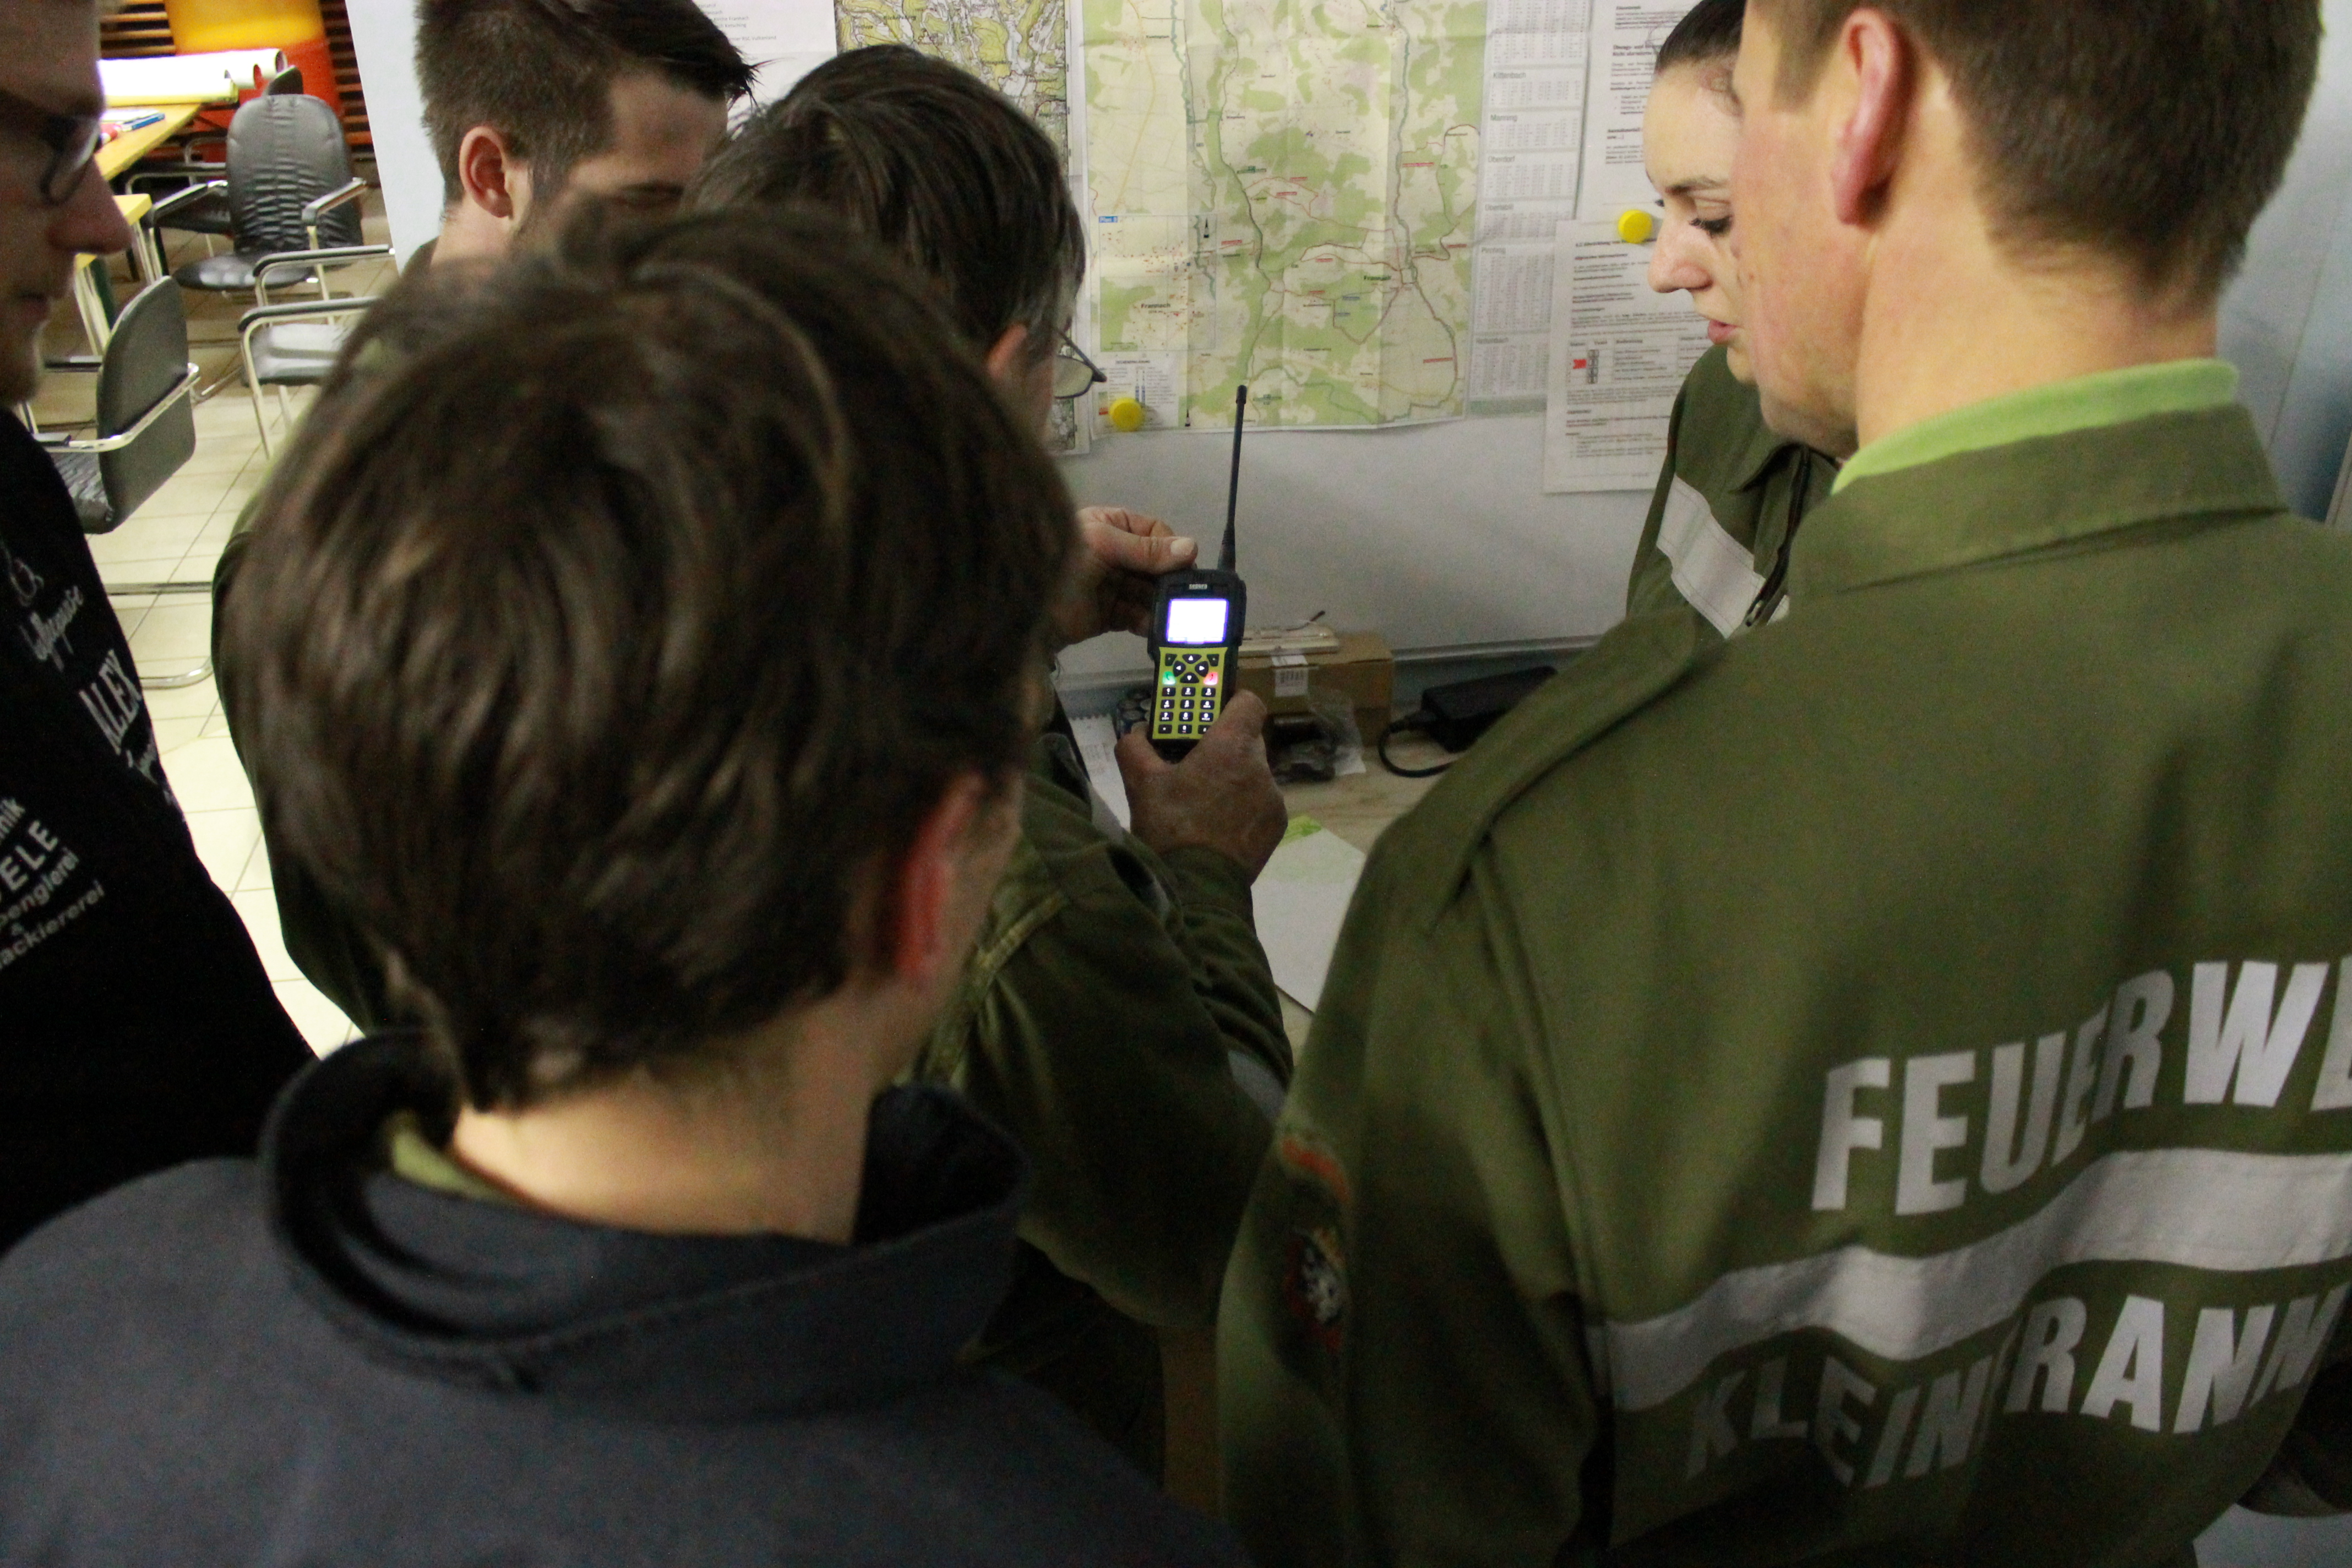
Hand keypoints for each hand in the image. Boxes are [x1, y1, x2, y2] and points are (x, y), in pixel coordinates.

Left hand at [1057, 505, 1197, 645]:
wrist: (1023, 611)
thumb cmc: (1059, 564)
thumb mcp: (1101, 546)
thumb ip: (1144, 549)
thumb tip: (1190, 546)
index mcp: (1109, 526)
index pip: (1153, 532)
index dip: (1170, 548)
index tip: (1185, 566)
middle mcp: (1113, 553)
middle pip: (1155, 565)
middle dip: (1168, 581)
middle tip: (1184, 597)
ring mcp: (1112, 585)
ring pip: (1149, 593)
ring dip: (1160, 605)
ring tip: (1172, 617)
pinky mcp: (1109, 614)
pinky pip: (1137, 616)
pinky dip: (1147, 622)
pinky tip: (1155, 627)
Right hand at [1117, 691, 1287, 879]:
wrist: (1197, 889)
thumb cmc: (1170, 830)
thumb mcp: (1140, 785)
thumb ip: (1135, 748)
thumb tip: (1137, 733)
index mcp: (1231, 747)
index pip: (1248, 703)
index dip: (1229, 703)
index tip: (1208, 716)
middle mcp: (1260, 768)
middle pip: (1246, 741)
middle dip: (1222, 747)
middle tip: (1193, 764)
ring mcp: (1273, 799)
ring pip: (1252, 774)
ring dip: (1232, 780)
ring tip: (1202, 804)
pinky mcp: (1276, 826)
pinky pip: (1260, 803)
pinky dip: (1243, 807)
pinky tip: (1218, 828)